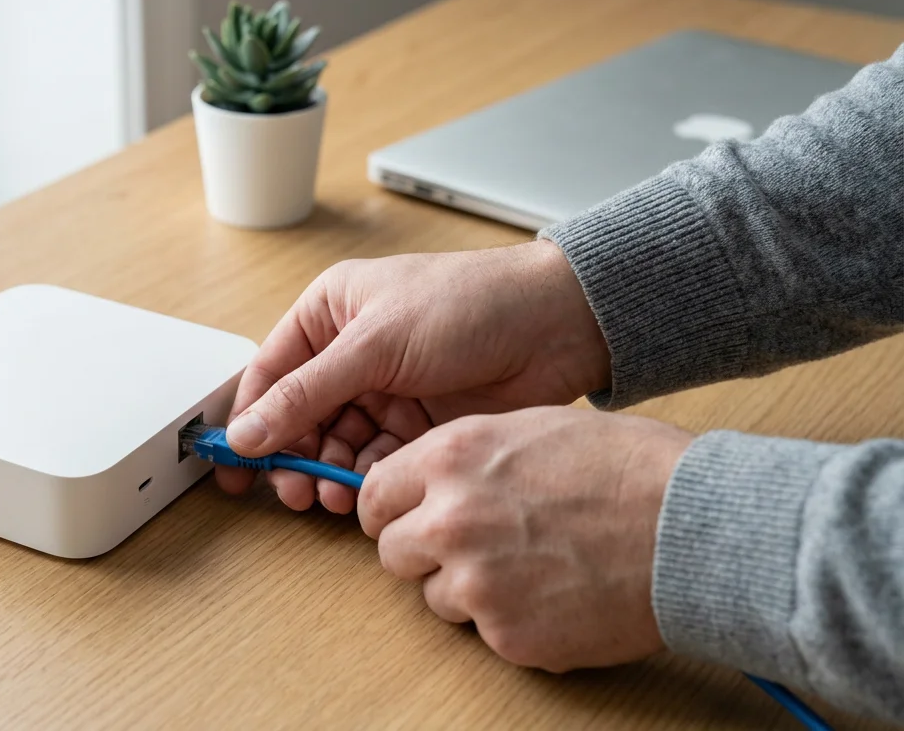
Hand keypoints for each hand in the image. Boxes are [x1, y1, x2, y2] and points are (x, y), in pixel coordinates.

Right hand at [220, 241, 610, 511]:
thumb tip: (247, 432)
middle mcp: (350, 353)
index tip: (233, 465)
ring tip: (329, 495)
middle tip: (292, 490)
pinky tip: (365, 490)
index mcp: (329, 313)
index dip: (248, 419)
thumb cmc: (468, 304)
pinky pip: (374, 460)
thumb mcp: (373, 345)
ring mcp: (383, 390)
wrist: (555, 327)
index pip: (270, 373)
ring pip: (335, 444)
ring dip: (327, 472)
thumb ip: (306, 394)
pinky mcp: (415, 424)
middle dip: (291, 455)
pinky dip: (365, 479)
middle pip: (298, 417)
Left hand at [359, 406, 692, 671]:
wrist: (693, 528)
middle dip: (424, 553)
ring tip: (533, 565)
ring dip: (469, 589)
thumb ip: (466, 460)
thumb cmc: (628, 468)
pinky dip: (514, 620)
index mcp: (451, 459)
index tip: (407, 518)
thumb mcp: (529, 430)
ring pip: (436, 598)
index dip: (392, 509)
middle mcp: (449, 521)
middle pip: (392, 553)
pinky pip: (486, 633)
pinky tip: (559, 593)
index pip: (374, 495)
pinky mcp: (508, 637)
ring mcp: (476, 584)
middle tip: (474, 547)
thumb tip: (428, 484)